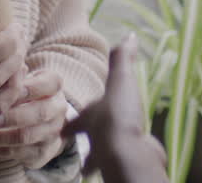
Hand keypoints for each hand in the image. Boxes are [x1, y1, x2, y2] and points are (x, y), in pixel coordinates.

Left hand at [0, 68, 68, 168]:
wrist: (42, 118)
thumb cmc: (21, 90)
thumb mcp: (19, 78)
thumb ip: (8, 78)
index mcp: (54, 84)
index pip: (43, 85)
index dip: (22, 90)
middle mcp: (58, 109)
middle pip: (36, 114)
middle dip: (9, 117)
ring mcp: (51, 132)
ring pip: (23, 137)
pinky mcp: (41, 152)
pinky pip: (15, 153)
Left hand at [62, 35, 166, 182]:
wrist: (130, 154)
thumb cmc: (117, 116)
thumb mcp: (120, 80)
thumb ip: (122, 59)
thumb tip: (129, 36)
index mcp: (90, 120)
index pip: (75, 123)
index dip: (69, 125)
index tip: (63, 130)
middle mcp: (97, 140)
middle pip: (88, 147)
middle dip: (88, 148)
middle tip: (84, 154)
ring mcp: (112, 156)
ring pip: (103, 161)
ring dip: (104, 159)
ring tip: (105, 161)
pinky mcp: (130, 164)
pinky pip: (129, 161)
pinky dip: (132, 159)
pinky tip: (138, 157)